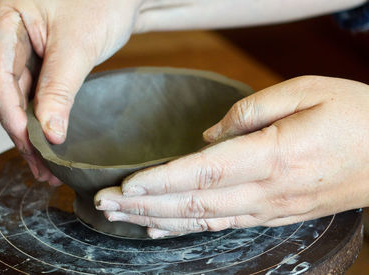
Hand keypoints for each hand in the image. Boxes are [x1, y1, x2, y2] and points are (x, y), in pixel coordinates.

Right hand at [0, 0, 142, 183]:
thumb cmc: (101, 0)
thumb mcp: (77, 46)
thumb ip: (59, 88)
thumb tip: (49, 132)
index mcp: (3, 18)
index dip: (13, 115)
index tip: (30, 146)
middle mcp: (7, 33)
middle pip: (8, 91)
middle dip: (24, 132)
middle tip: (41, 167)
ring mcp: (24, 47)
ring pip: (22, 96)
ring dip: (34, 130)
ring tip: (47, 165)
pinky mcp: (42, 59)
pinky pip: (38, 91)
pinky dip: (46, 116)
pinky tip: (51, 139)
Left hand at [95, 76, 368, 238]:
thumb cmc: (354, 114)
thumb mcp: (305, 91)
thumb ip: (250, 111)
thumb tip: (209, 135)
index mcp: (273, 155)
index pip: (202, 173)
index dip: (159, 181)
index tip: (124, 185)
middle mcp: (266, 190)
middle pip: (192, 202)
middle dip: (144, 204)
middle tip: (104, 203)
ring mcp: (270, 208)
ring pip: (201, 220)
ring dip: (157, 220)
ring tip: (121, 218)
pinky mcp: (274, 214)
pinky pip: (222, 226)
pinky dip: (186, 229)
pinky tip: (160, 230)